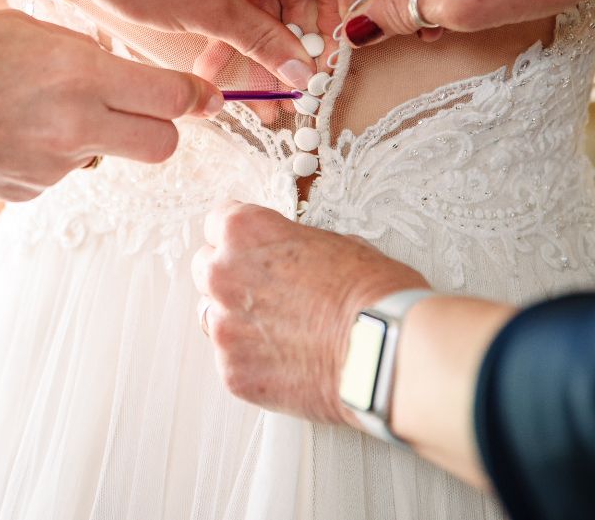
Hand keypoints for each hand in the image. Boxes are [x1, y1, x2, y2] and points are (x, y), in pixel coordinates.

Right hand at [0, 10, 221, 200]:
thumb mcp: (19, 27)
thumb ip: (81, 50)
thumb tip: (118, 68)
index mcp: (78, 75)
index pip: (173, 97)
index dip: (197, 95)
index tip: (202, 94)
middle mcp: (75, 128)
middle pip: (163, 145)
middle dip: (162, 127)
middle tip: (139, 106)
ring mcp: (52, 168)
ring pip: (107, 155)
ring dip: (96, 136)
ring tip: (36, 107)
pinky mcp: (27, 193)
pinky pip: (63, 171)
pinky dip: (51, 153)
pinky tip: (8, 130)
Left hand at [36, 0, 335, 88]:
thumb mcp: (210, 14)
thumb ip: (264, 42)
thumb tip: (302, 70)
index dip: (326, 32)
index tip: (321, 72)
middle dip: (283, 46)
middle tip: (282, 94)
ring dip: (250, 39)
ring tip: (239, 88)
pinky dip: (226, 18)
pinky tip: (212, 58)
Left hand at [192, 202, 427, 423]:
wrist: (389, 353)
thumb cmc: (375, 296)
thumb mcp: (340, 244)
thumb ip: (296, 247)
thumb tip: (297, 255)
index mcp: (246, 233)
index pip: (217, 222)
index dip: (241, 236)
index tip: (250, 247)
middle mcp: (224, 275)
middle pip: (206, 268)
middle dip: (232, 276)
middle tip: (268, 291)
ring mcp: (225, 327)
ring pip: (212, 316)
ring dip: (237, 319)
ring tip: (281, 330)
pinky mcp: (233, 372)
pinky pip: (231, 360)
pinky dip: (253, 361)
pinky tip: (289, 361)